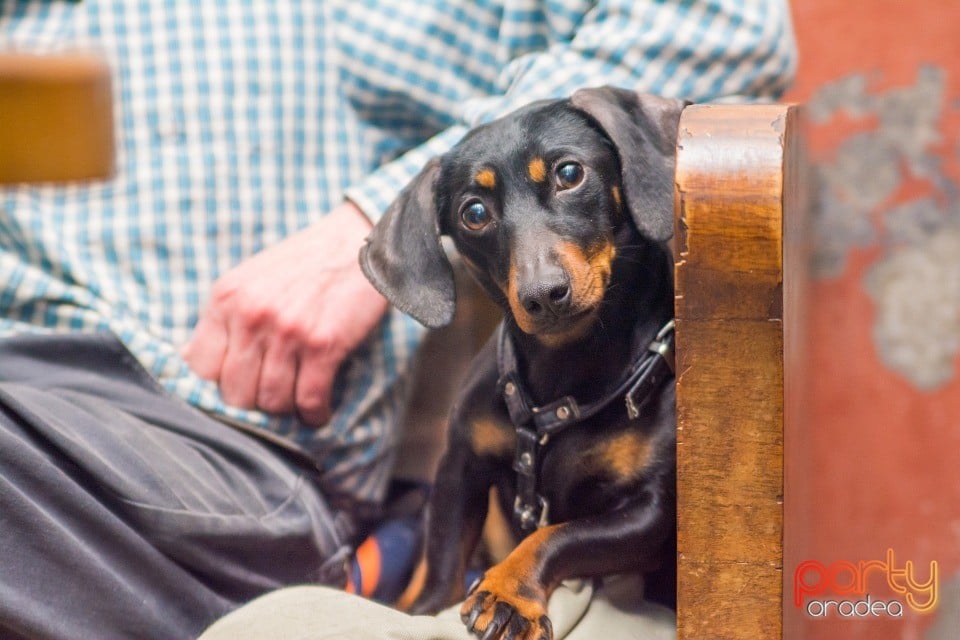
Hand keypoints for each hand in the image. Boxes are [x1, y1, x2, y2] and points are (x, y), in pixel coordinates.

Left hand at [182, 202, 387, 425]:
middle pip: (235, 393)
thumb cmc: (301, 265)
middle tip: (270, 397)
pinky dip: (315, 414)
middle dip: (253, 403)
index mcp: (226, 298)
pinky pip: (310, 400)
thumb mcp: (247, 280)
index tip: (237, 385)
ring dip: (287, 410)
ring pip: (272, 402)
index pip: (200, 367)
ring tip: (296, 403)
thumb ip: (221, 318)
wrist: (353, 245)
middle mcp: (252, 316)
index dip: (217, 384)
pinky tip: (318, 411)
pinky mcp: (323, 345)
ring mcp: (287, 332)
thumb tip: (189, 360)